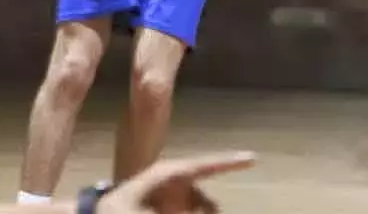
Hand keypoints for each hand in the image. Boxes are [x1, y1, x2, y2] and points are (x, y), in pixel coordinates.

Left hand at [96, 151, 256, 213]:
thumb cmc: (114, 209)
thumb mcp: (136, 211)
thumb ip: (166, 211)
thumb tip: (201, 206)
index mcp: (168, 174)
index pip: (204, 165)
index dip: (229, 162)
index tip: (253, 158)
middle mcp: (177, 187)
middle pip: (208, 201)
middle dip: (210, 212)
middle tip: (204, 213)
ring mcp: (176, 202)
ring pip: (203, 209)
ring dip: (202, 212)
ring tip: (185, 211)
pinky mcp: (174, 212)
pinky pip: (193, 212)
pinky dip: (195, 213)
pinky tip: (179, 213)